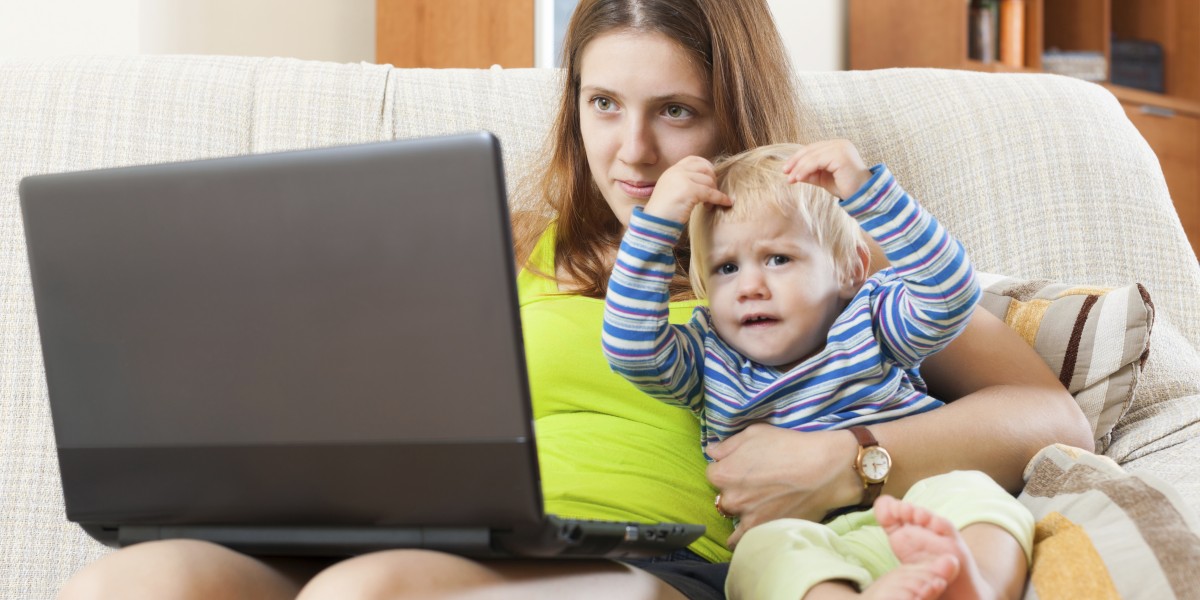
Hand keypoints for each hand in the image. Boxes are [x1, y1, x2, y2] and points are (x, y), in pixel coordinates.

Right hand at [642, 156, 730, 223]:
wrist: (653, 224)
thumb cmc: (663, 214)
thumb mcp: (671, 191)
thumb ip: (684, 183)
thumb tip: (706, 180)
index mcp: (671, 171)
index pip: (694, 159)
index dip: (706, 167)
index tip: (711, 180)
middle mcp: (676, 171)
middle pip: (705, 168)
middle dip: (713, 181)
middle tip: (712, 195)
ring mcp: (681, 179)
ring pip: (709, 181)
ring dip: (714, 193)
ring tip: (708, 206)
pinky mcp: (688, 190)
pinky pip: (711, 192)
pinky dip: (720, 198)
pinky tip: (725, 203)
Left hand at [706, 423, 861, 546]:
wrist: (823, 470)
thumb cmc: (789, 446)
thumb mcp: (754, 433)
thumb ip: (727, 445)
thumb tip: (712, 453)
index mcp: (725, 473)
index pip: (713, 473)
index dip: (727, 468)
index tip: (741, 467)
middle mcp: (731, 497)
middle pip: (723, 495)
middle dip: (734, 489)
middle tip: (754, 484)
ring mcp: (746, 517)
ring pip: (731, 517)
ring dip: (739, 511)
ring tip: (756, 504)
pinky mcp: (762, 531)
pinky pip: (739, 541)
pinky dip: (741, 537)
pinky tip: (749, 528)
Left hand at [782, 139, 871, 199]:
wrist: (862, 195)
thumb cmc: (845, 186)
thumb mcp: (823, 178)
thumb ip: (810, 172)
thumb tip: (792, 173)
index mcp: (837, 146)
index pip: (812, 149)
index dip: (797, 158)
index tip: (786, 169)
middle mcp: (839, 143)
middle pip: (810, 150)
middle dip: (795, 162)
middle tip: (785, 173)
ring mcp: (841, 148)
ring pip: (812, 156)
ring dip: (798, 168)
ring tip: (791, 179)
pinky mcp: (840, 155)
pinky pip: (817, 161)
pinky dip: (805, 169)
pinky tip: (798, 178)